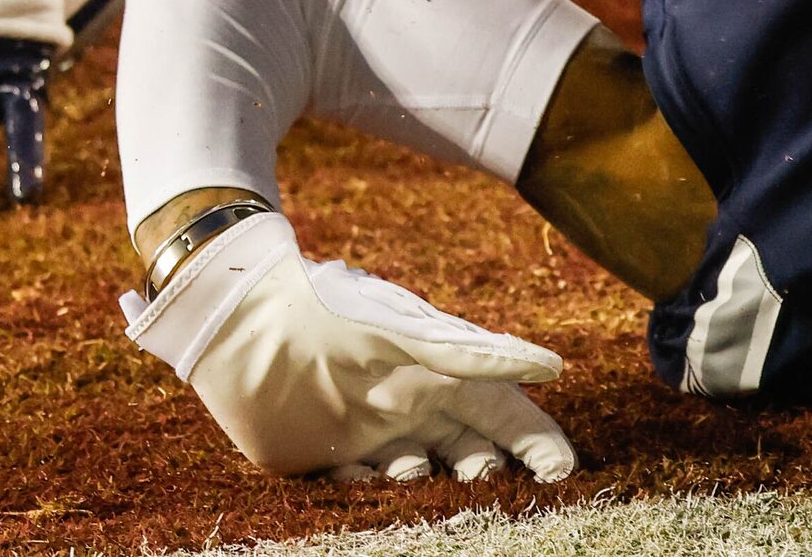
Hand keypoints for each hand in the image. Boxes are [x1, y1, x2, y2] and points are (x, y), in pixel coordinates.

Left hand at [123, 210, 577, 481]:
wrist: (249, 324)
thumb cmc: (339, 315)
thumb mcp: (415, 336)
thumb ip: (478, 356)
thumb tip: (552, 367)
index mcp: (441, 374)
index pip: (505, 416)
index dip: (537, 444)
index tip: (562, 474)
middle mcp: (414, 407)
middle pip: (471, 453)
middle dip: (487, 472)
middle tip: (484, 481)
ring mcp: (372, 436)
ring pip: (420, 477)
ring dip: (426, 486)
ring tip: (412, 471)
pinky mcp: (328, 461)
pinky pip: (361, 492)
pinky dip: (369, 496)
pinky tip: (364, 480)